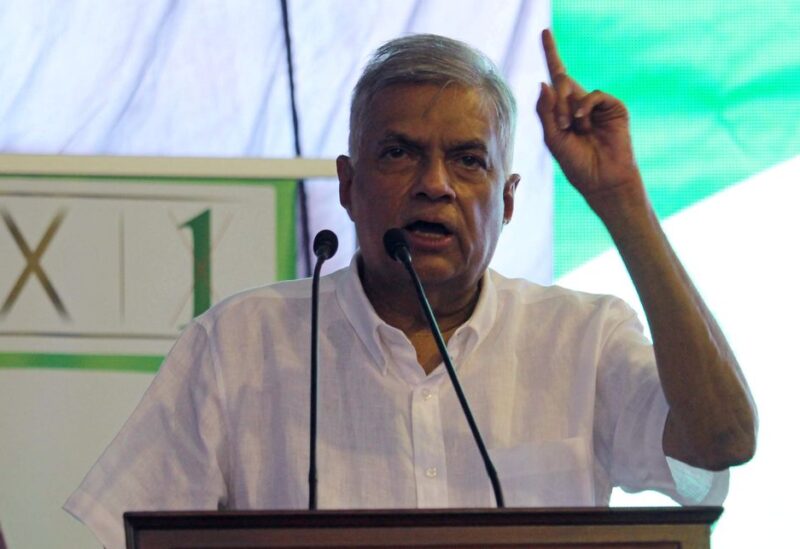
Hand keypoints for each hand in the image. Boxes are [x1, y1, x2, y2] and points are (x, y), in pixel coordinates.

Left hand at [536, 29, 643, 212]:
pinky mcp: (613, 107)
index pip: (555, 80)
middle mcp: (579, 104)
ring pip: (574, 88)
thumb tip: (543, 83)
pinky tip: (581, 121)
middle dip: (556, 100)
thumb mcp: (553, 138)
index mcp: (563, 111)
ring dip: (567, 107)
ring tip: (571, 127)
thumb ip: (545, 112)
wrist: (602, 180)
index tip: (545, 32)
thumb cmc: (576, 164)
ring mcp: (597, 105)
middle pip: (561, 81)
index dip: (551, 54)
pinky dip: (584, 105)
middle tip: (561, 124)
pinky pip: (594, 94)